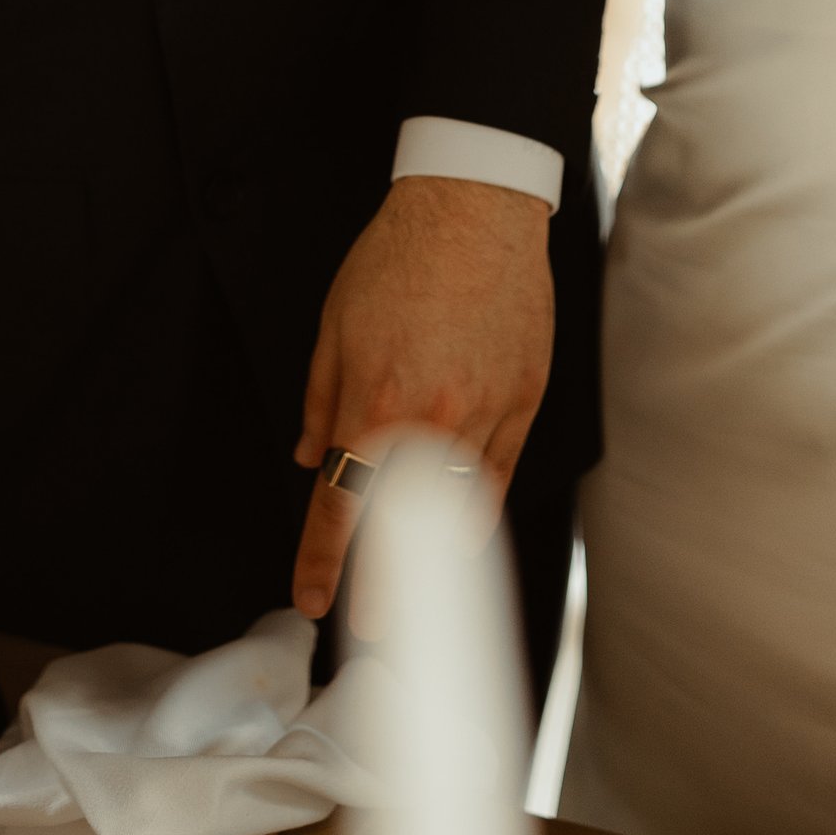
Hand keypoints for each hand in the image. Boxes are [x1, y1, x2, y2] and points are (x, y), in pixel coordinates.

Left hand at [291, 177, 553, 621]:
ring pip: (459, 510)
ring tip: (417, 591)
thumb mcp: (333, 327)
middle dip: (382, 587)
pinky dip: (478, 511)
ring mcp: (485, 415)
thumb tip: (310, 456)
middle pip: (401, 526)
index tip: (312, 595)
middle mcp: (431, 419)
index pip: (340, 504)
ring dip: (435, 557)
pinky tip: (464, 534)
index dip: (321, 560)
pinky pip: (499, 476)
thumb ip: (321, 401)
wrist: (474, 209)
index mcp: (374, 402)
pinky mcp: (525, 402)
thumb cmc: (400, 258)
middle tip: (370, 625)